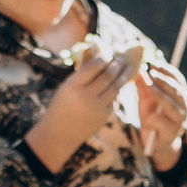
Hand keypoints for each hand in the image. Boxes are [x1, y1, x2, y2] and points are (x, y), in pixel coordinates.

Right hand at [25, 49, 131, 174]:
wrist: (59, 134)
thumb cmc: (61, 105)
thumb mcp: (66, 88)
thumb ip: (81, 74)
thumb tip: (97, 55)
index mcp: (73, 86)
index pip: (94, 66)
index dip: (104, 57)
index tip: (108, 52)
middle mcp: (86, 97)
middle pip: (108, 76)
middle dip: (117, 65)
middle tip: (122, 58)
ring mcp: (96, 108)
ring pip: (115, 88)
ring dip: (123, 76)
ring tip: (127, 68)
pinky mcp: (104, 117)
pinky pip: (113, 101)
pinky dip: (116, 92)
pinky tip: (119, 84)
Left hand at [135, 59, 186, 169]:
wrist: (155, 142)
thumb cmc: (153, 116)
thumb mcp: (147, 98)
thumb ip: (144, 85)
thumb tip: (138, 69)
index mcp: (181, 95)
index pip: (178, 79)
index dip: (167, 70)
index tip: (154, 63)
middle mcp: (185, 106)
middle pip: (177, 90)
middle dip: (163, 80)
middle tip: (151, 73)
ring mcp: (180, 120)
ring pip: (171, 105)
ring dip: (159, 95)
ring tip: (148, 87)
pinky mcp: (172, 133)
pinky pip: (162, 122)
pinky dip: (153, 119)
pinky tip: (146, 119)